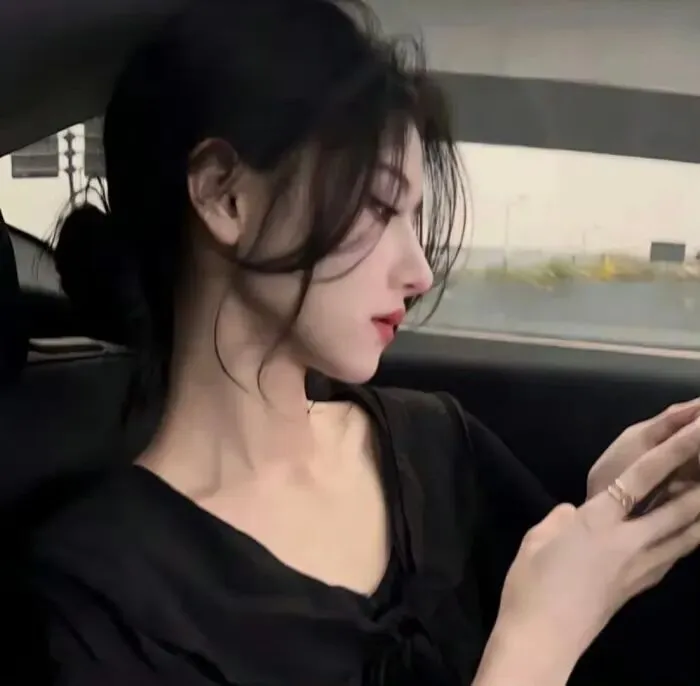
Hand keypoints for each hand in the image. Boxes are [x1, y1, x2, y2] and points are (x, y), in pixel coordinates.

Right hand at [497, 417, 699, 667]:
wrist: (543, 636)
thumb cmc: (532, 583)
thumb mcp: (537, 539)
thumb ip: (561, 519)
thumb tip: (574, 514)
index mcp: (597, 521)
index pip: (642, 477)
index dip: (672, 450)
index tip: (694, 429)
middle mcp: (629, 541)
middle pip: (680, 506)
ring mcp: (642, 566)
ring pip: (688, 533)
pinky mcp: (642, 585)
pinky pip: (675, 553)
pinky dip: (690, 535)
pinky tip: (692, 529)